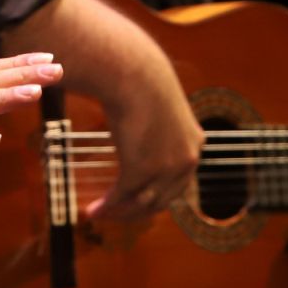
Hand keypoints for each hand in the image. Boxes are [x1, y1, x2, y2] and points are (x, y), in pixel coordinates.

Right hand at [87, 65, 202, 222]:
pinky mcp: (141, 170)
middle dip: (135, 210)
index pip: (179, 181)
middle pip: (162, 199)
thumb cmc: (140, 81)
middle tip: (114, 214)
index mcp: (195, 143)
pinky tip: (91, 210)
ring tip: (98, 214)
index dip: (157, 194)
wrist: (133, 72)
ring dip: (119, 213)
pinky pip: (121, 195)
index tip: (137, 199)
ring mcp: (166, 168)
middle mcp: (187, 160)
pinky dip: (106, 206)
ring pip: (143, 203)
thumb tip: (142, 127)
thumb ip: (156, 124)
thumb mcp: (157, 106)